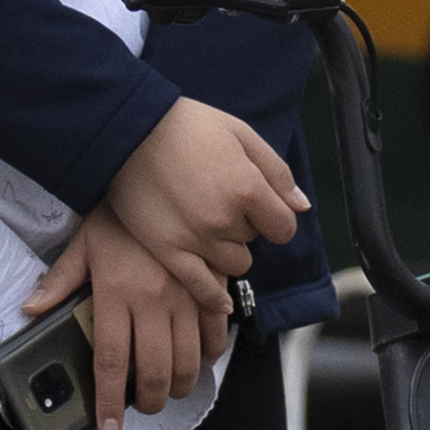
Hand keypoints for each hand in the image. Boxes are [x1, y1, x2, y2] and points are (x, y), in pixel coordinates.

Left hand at [25, 213, 213, 429]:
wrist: (159, 174)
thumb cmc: (118, 213)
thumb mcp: (83, 243)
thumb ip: (59, 280)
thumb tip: (32, 309)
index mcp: (116, 294)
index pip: (112, 361)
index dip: (110, 400)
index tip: (108, 426)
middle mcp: (152, 301)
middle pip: (155, 370)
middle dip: (150, 401)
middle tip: (142, 409)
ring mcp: (185, 295)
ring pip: (188, 359)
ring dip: (181, 385)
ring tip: (170, 392)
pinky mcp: (209, 286)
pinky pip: (215, 330)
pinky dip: (211, 353)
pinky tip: (202, 361)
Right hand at [96, 98, 304, 317]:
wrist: (127, 132)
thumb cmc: (188, 125)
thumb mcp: (241, 134)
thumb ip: (276, 172)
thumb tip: (301, 206)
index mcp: (247, 188)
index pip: (284, 228)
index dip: (274, 217)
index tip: (259, 207)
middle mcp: (225, 220)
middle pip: (254, 241)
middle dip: (244, 225)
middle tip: (218, 201)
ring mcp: (196, 239)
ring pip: (233, 264)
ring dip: (227, 250)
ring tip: (206, 226)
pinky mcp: (168, 251)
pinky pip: (202, 287)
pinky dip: (214, 297)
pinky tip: (222, 304)